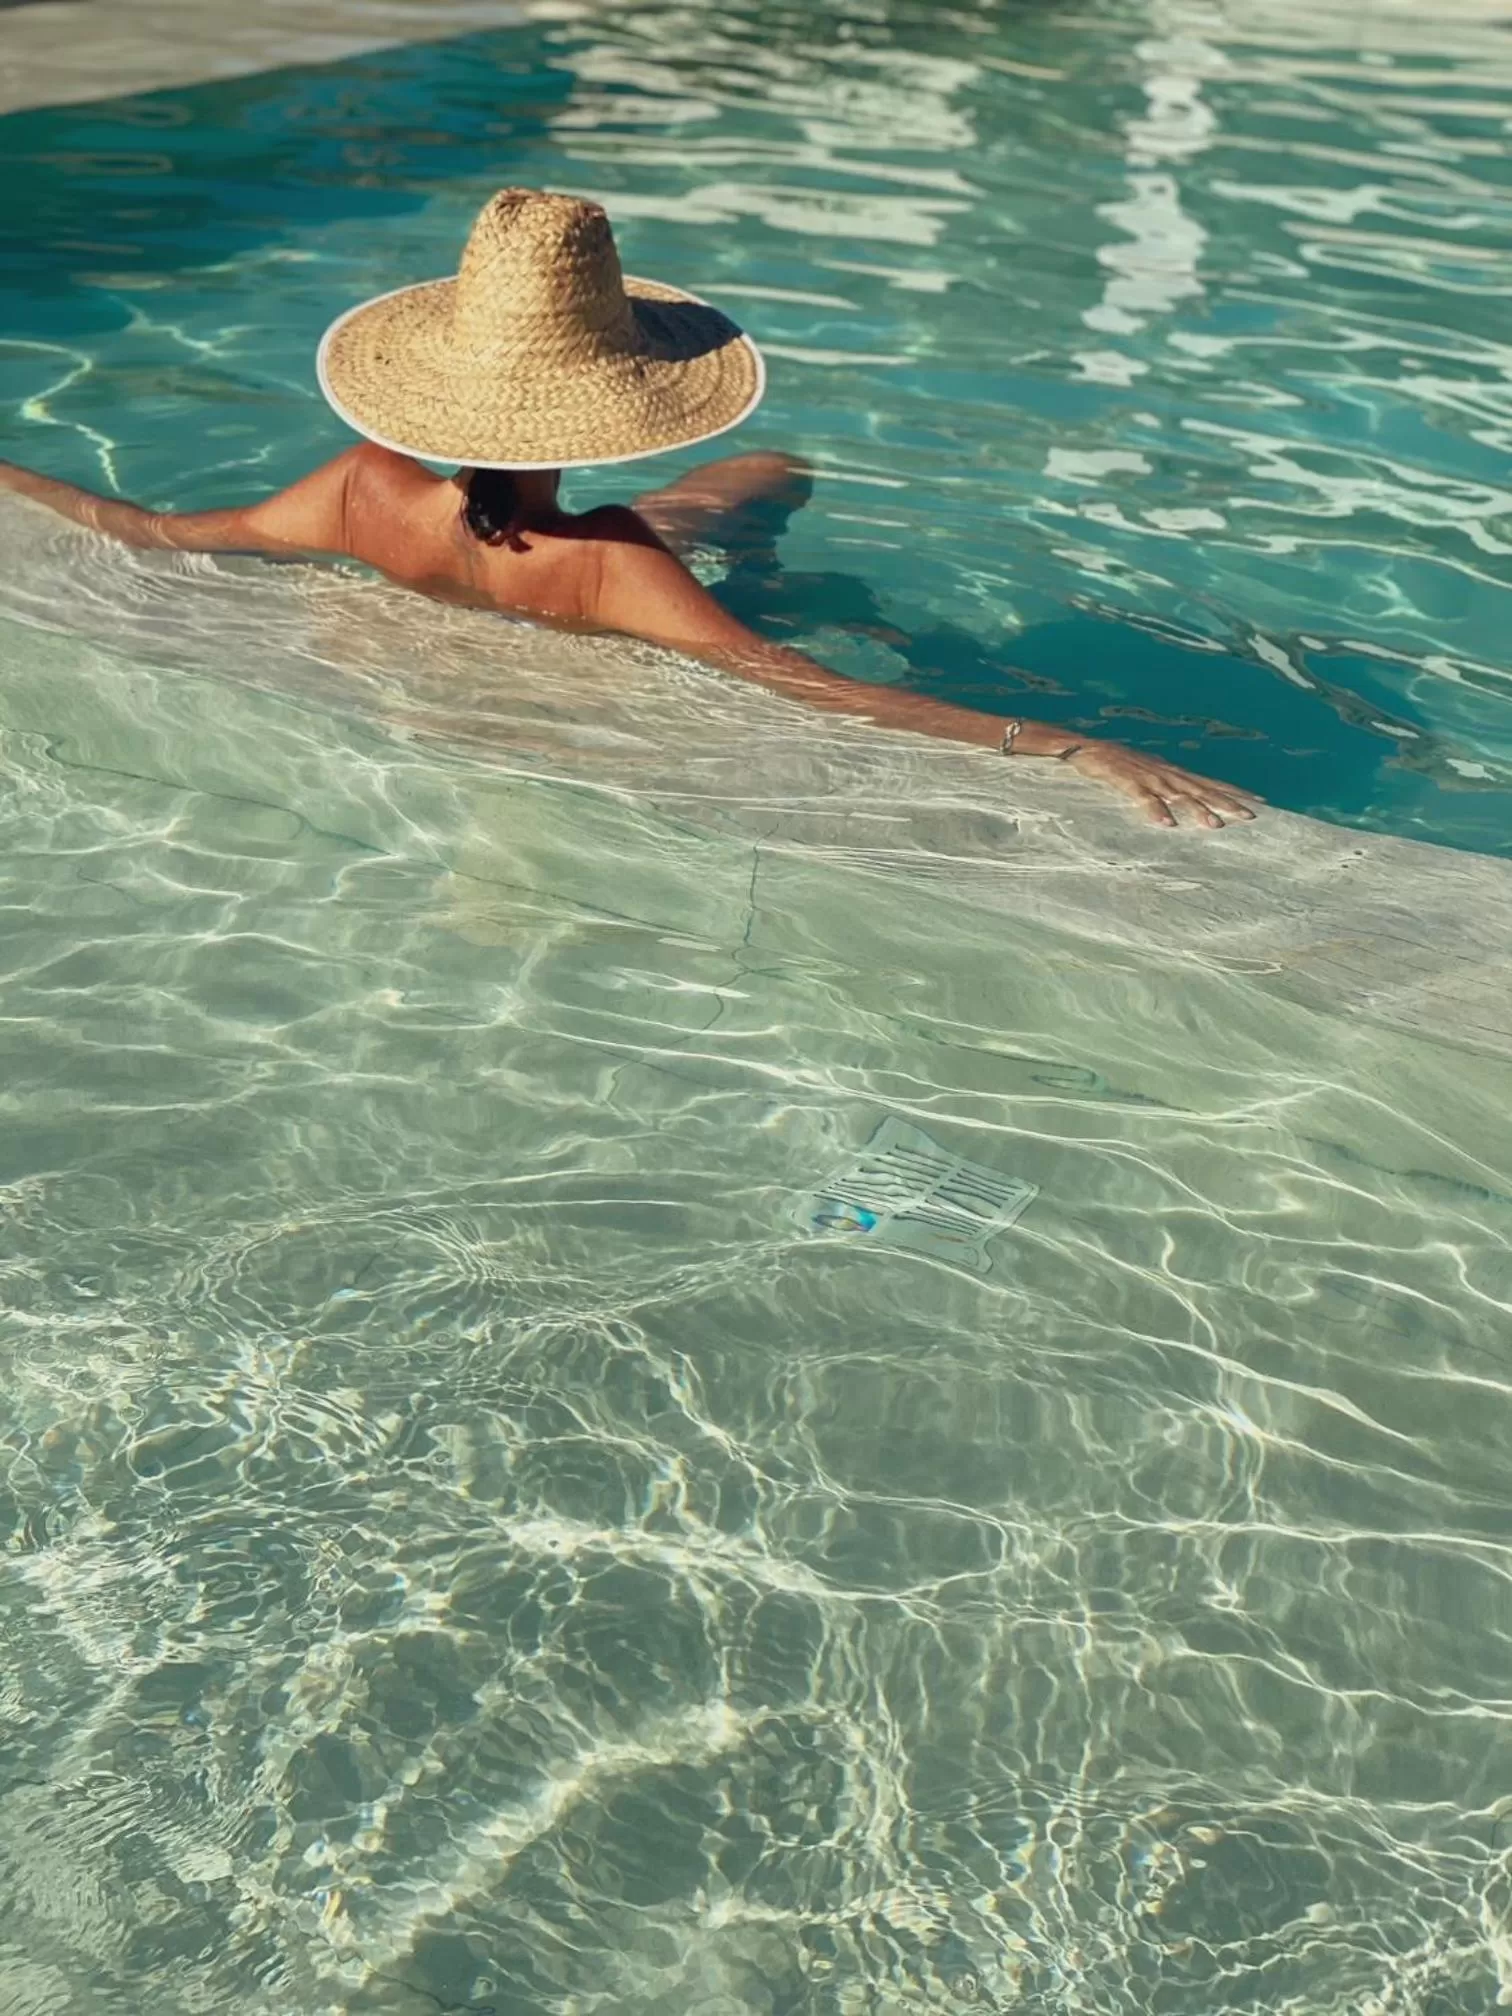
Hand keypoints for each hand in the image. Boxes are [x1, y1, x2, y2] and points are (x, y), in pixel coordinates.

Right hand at [1063, 740, 1260, 828]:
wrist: (1084, 746)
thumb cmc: (1116, 762)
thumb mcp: (1147, 773)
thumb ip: (1167, 786)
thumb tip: (1186, 799)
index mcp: (1172, 773)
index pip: (1210, 782)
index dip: (1234, 792)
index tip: (1261, 801)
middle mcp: (1166, 774)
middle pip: (1202, 789)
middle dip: (1226, 803)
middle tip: (1250, 817)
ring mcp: (1147, 777)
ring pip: (1178, 795)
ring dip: (1197, 809)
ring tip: (1215, 826)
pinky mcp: (1126, 781)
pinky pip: (1143, 798)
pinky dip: (1155, 810)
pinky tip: (1167, 824)